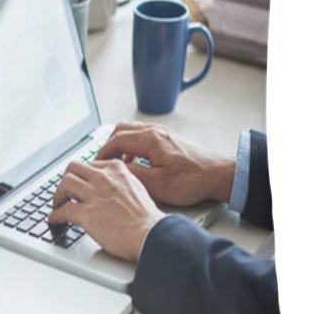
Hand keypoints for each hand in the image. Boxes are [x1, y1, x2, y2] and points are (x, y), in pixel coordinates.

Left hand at [48, 160, 163, 261]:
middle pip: (73, 169)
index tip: (80, 182)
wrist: (150, 233)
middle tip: (65, 190)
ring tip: (58, 204)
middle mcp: (102, 178)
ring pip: (64, 184)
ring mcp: (93, 194)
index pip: (90, 165)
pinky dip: (55, 215)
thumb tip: (110, 189)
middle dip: (66, 179)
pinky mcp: (86, 213)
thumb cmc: (146, 217)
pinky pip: (63, 211)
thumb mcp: (136, 188)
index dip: (82, 175)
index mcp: (116, 170)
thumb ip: (120, 183)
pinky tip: (55, 219)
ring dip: (58, 195)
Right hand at [95, 122, 235, 206]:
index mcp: (149, 139)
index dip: (102, 152)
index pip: (116, 139)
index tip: (95, 163)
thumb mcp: (157, 184)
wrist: (218, 175)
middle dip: (108, 145)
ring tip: (117, 162)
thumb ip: (132, 175)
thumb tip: (115, 170)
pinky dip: (132, 145)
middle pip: (121, 129)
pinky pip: (142, 135)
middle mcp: (154, 131)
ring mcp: (162, 133)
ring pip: (131, 130)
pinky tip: (134, 162)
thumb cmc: (192, 180)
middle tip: (102, 161)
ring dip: (120, 144)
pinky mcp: (167, 139)